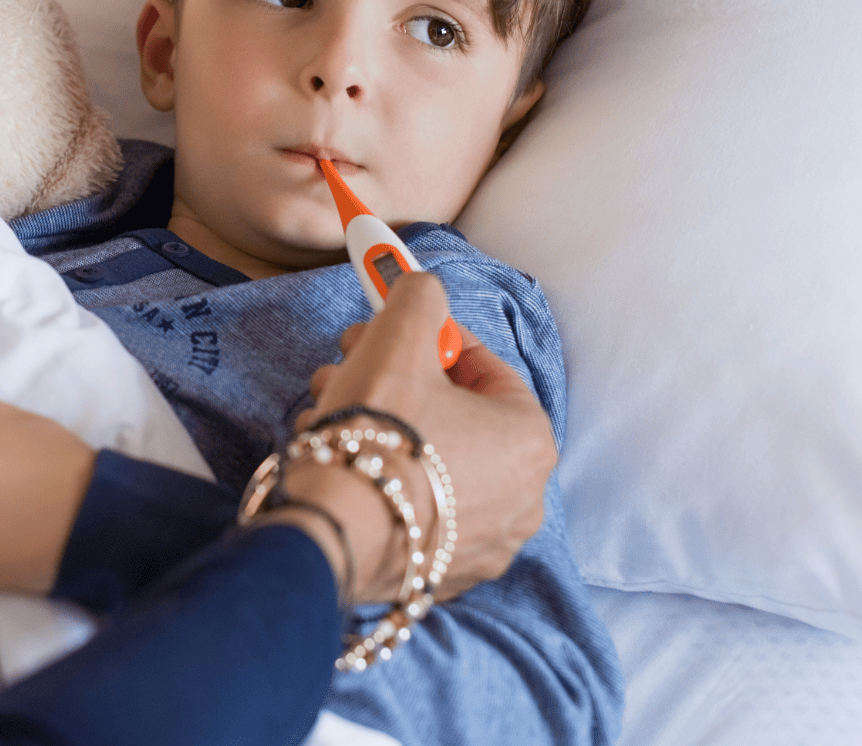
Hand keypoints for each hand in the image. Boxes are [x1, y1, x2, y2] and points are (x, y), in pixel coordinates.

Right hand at [287, 273, 556, 601]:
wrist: (333, 531)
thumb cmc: (377, 433)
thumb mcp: (399, 337)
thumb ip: (419, 297)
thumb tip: (422, 289)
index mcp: (530, 440)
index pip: (485, 368)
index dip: (432, 341)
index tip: (393, 331)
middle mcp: (524, 499)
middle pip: (456, 416)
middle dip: (399, 382)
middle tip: (352, 364)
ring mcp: (485, 544)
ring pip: (432, 462)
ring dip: (384, 427)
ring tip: (331, 410)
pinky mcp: (442, 574)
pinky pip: (418, 508)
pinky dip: (385, 481)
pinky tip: (343, 462)